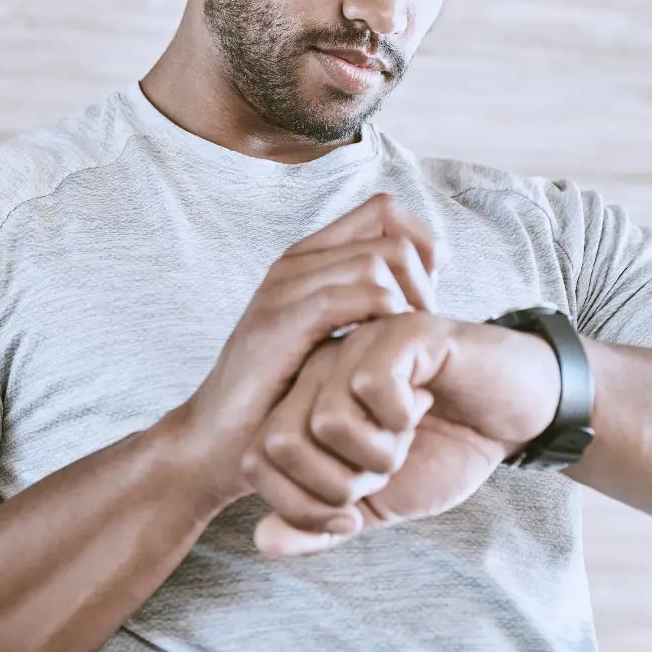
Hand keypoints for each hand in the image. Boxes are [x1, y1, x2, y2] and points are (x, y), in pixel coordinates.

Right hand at [166, 193, 446, 512]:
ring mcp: (283, 289)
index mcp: (310, 258)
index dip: (422, 244)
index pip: (385, 209)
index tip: (429, 295)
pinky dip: (382, 320)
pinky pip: (349, 298)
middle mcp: (296, 263)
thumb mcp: (336, 336)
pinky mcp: (277, 325)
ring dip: (408, 304)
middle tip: (423, 331)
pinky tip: (385, 356)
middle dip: (423, 281)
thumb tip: (433, 266)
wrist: (218, 441)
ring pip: (376, 261)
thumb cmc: (286, 395)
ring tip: (406, 349)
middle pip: (390, 234)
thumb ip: (373, 298)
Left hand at [244, 312, 562, 556]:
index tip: (353, 511)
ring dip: (377, 452)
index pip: (258, 461)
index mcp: (306, 405)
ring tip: (408, 434)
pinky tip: (427, 403)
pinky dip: (403, 416)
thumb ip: (325, 525)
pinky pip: (371, 386)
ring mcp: (357, 345)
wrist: (516, 416)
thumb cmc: (447, 450)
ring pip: (325, 421)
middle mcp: (320, 370)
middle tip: (385, 468)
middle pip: (280, 443)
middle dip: (339, 484)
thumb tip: (264, 541)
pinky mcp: (399, 331)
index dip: (302, 506)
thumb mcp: (381, 503)